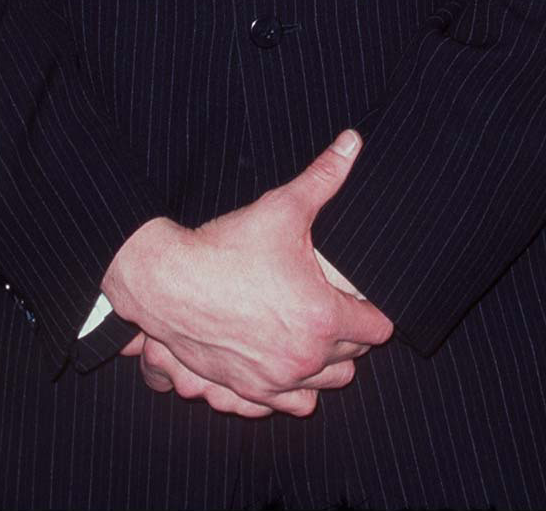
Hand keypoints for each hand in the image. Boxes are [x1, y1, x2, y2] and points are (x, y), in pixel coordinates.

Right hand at [102, 130, 392, 414]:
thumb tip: (353, 141)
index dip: (371, 308)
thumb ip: (324, 176)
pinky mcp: (249, 392)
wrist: (168, 282)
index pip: (377, 329)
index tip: (357, 295)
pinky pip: (293, 404)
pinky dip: (295, 386)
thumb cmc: (226, 246)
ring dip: (325, 362)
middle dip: (348, 332)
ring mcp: (276, 381)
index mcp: (322, 317)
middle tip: (329, 302)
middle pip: (354, 358)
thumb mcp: (281, 207)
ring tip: (309, 330)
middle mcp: (304, 358)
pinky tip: (285, 356)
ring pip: (326, 386)